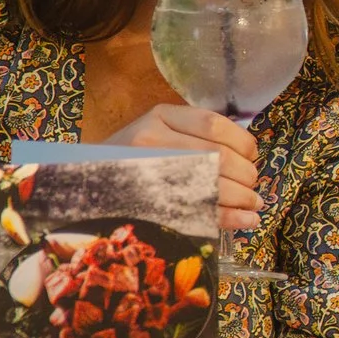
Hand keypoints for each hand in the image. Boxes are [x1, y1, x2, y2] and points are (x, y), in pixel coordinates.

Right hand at [99, 103, 261, 233]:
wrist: (85, 180)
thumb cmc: (132, 156)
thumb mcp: (158, 131)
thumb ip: (194, 134)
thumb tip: (248, 154)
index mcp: (160, 116)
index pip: (214, 125)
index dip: (243, 143)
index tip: (252, 156)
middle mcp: (153, 139)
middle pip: (219, 156)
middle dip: (247, 175)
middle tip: (253, 187)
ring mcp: (150, 172)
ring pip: (213, 183)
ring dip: (244, 198)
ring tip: (253, 205)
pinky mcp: (150, 203)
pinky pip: (200, 211)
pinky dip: (231, 218)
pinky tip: (245, 221)